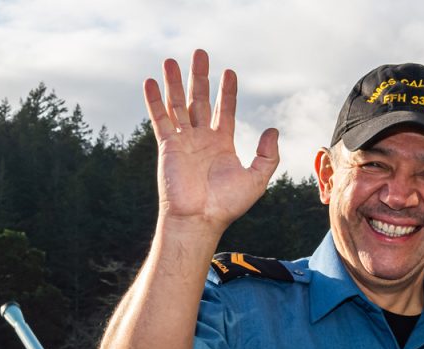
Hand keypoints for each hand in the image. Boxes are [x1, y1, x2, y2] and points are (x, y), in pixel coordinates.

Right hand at [144, 49, 279, 232]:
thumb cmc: (227, 205)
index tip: (228, 72)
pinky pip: (160, 119)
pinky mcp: (167, 146)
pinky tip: (151, 82)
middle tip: (200, 54)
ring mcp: (183, 141)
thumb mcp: (257, 179)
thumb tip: (273, 129)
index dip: (227, 91)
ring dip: (174, 82)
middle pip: (200, 100)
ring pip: (178, 105)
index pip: (225, 110)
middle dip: (200, 77)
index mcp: (222, 144)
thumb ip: (268, 155)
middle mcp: (202, 139)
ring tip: (171, 59)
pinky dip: (154, 100)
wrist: (199, 219)